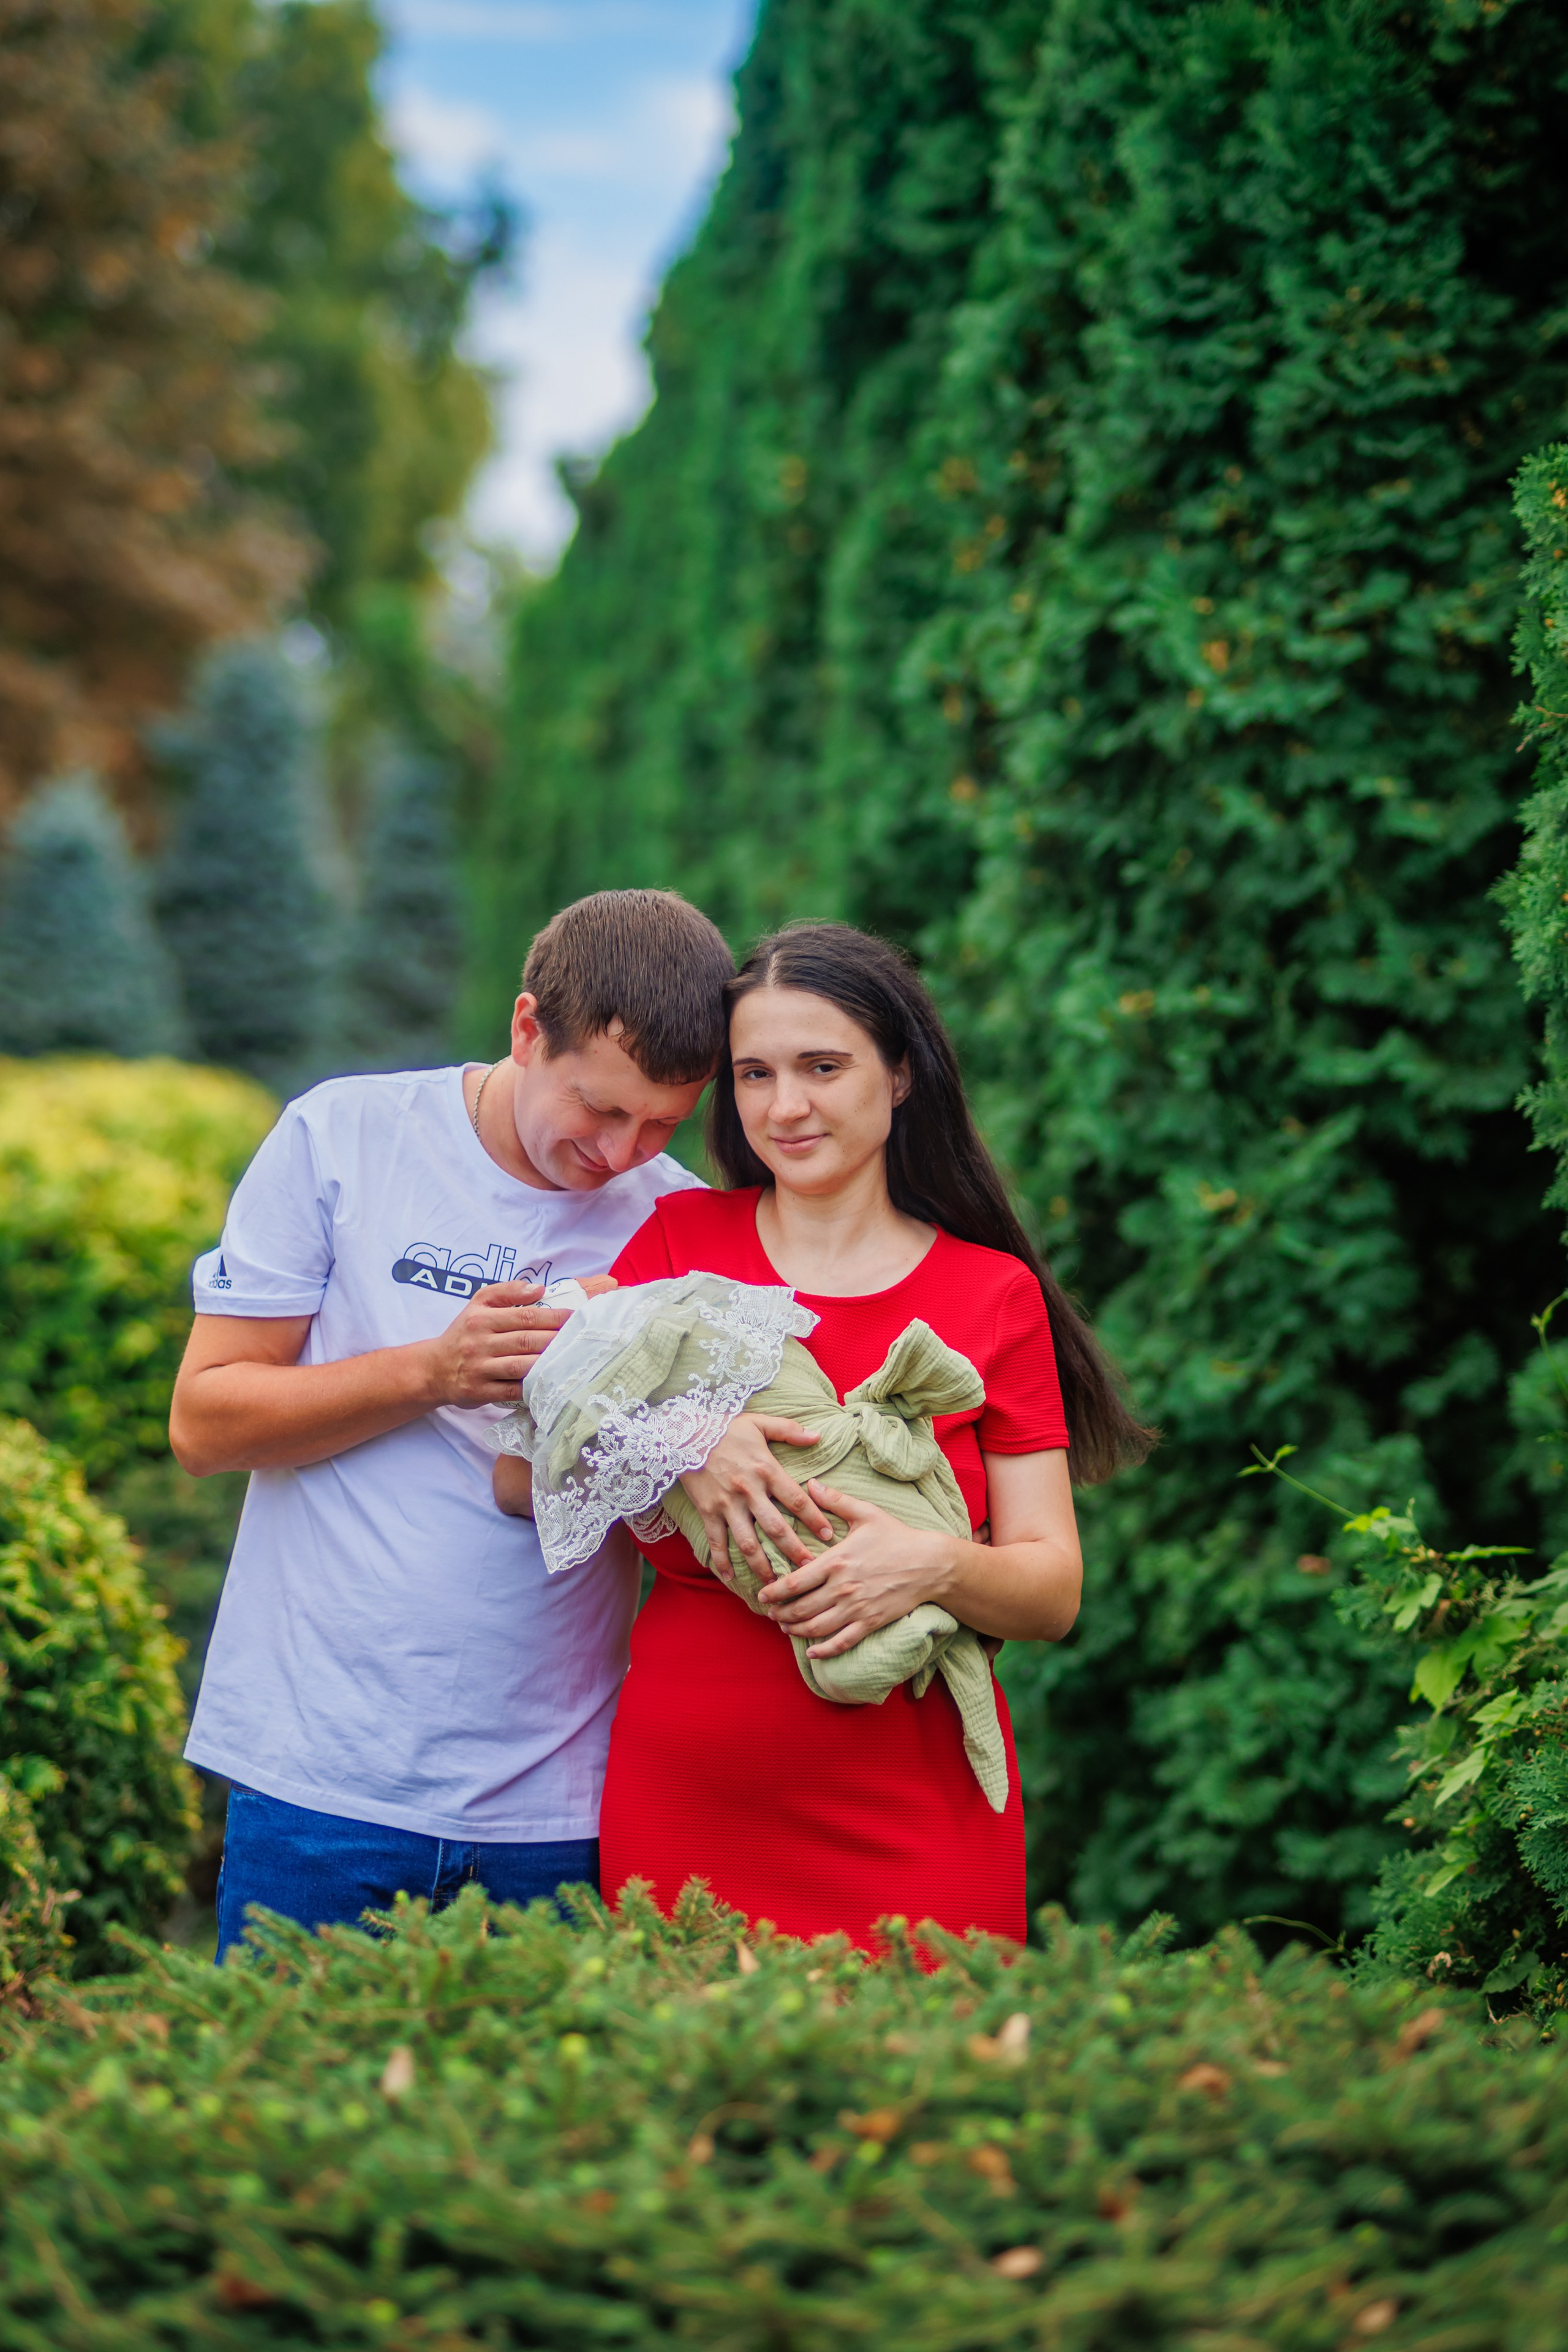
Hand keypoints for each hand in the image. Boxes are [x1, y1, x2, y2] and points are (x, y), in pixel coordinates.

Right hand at [420, 1276, 615, 1406]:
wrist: (434, 1369)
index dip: (554, 1317)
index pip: (525, 1316)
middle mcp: (479, 1343)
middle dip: (556, 1340)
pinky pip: (511, 1391)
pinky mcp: (479, 1392)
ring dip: (547, 1364)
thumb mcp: (478, 1304)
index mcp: (481, 1318)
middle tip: (581, 1339)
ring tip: (570, 1360)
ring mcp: (479, 1369)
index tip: (576, 1318)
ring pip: (520, 1366)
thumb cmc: (464, 1333)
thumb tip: (539, 1288)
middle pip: (526, 1341)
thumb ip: (506, 1291)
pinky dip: (531, 1388)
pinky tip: (550, 1383)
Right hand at [679, 1414, 835, 1582]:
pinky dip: (722, 1562)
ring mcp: (727, 1504)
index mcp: (766, 1469)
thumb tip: (818, 1436)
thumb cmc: (726, 1428)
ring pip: (748, 1542)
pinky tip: (730, 1578)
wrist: (684, 1434)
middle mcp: (748, 1491)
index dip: (814, 1519)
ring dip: (762, 1565)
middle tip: (810, 1570)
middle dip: (794, 1551)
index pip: (796, 1499)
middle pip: (776, 1528)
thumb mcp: (759, 1422)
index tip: (827, 1536)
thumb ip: (789, 1430)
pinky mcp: (707, 1512)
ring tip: (775, 1583)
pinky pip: (716, 1542)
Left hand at [758, 1479, 954, 1658]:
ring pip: (816, 1627)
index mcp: (836, 1560)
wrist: (930, 1563)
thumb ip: (835, 1501)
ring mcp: (856, 1608)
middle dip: (780, 1613)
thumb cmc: (897, 1536)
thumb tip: (810, 1483)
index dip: (774, 1591)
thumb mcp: (866, 1513)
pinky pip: (842, 1642)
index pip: (794, 1581)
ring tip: (785, 1627)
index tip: (762, 1594)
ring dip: (795, 1630)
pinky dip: (824, 1650)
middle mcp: (842, 1587)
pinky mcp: (871, 1622)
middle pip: (800, 1608)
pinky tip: (812, 1652)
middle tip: (770, 1613)